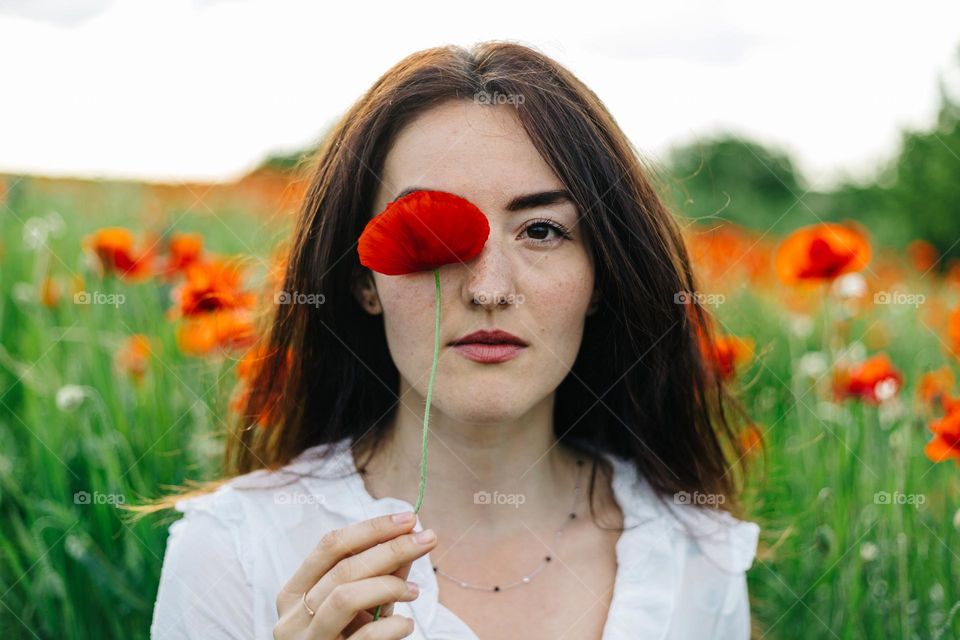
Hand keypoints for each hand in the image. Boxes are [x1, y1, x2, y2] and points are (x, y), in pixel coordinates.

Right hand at [273, 511, 437, 638]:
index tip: (409, 519)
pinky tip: (406, 624)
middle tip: (427, 539)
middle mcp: (291, 618)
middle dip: (391, 548)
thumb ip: (380, 574)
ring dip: (389, 585)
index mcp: (293, 594)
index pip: (330, 546)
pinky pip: (364, 637)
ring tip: (415, 591)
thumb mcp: (359, 607)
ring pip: (346, 597)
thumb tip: (412, 538)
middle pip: (344, 568)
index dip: (371, 528)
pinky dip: (392, 626)